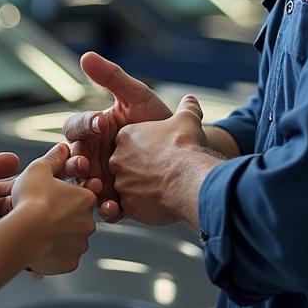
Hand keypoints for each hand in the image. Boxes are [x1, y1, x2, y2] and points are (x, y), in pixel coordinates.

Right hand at [12, 143, 96, 274]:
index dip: (64, 196)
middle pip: (76, 219)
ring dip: (58, 237)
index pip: (82, 195)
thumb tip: (63, 147)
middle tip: (42, 216)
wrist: (25, 231)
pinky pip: (64, 258)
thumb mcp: (40, 168)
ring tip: (38, 233)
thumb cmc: (32, 199)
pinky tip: (40, 249)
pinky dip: (55, 255)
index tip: (51, 198)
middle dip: (62, 218)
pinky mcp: (70, 263)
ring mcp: (80, 244)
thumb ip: (54, 157)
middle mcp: (89, 222)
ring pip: (70, 239)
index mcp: (86, 199)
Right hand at [62, 52, 171, 221]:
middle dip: (76, 162)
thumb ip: (112, 78)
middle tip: (86, 163)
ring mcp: (103, 179)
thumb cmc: (158, 119)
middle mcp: (93, 155)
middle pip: (72, 160)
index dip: (85, 124)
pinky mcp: (117, 200)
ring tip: (98, 186)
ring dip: (88, 186)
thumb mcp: (137, 97)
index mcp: (93, 130)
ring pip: (85, 185)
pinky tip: (113, 208)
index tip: (101, 123)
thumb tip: (85, 55)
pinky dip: (107, 209)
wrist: (188, 151)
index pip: (76, 127)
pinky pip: (105, 207)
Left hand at [110, 95, 217, 225]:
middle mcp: (117, 159)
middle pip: (122, 165)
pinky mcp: (126, 206)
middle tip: (158, 174)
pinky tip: (155, 205)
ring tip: (158, 191)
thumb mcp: (187, 119)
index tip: (157, 153)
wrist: (190, 178)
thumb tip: (190, 99)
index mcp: (126, 136)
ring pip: (124, 188)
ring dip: (138, 190)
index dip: (142, 149)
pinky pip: (127, 208)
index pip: (126, 142)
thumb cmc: (186, 147)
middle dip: (137, 170)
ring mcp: (120, 183)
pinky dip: (140, 207)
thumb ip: (186, 107)